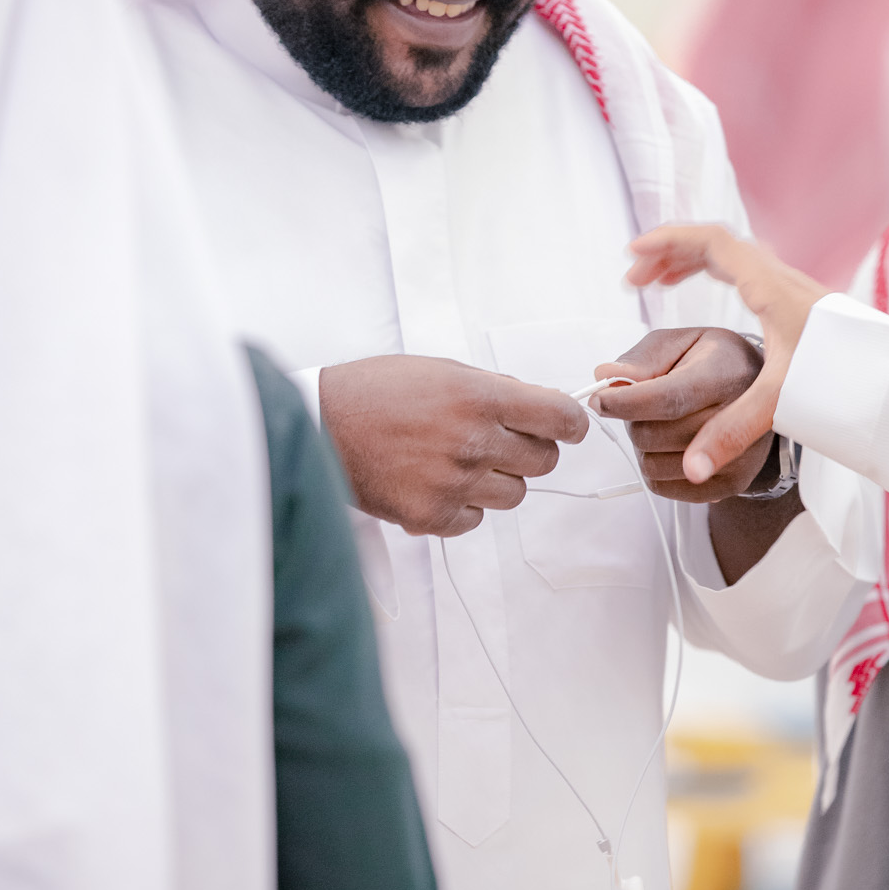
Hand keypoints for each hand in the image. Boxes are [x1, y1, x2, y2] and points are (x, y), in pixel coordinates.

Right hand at [319, 354, 587, 537]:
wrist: (317, 427)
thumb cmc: (375, 393)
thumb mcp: (440, 371)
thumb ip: (494, 389)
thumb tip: (540, 407)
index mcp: (479, 397)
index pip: (560, 419)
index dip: (571, 424)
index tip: (567, 427)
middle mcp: (472, 441)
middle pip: (544, 461)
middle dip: (528, 450)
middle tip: (497, 441)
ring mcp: (453, 483)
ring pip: (514, 494)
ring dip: (495, 480)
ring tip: (455, 461)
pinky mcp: (431, 516)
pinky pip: (476, 519)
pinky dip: (462, 505)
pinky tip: (433, 482)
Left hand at [591, 328, 773, 501]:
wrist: (762, 396)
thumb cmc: (714, 365)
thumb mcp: (682, 343)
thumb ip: (644, 357)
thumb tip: (610, 376)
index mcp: (726, 373)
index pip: (668, 398)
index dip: (626, 403)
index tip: (599, 401)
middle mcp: (742, 417)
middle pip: (655, 435)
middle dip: (634, 421)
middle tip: (645, 407)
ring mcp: (740, 456)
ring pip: (654, 465)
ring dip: (644, 447)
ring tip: (663, 425)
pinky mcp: (732, 483)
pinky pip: (664, 487)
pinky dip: (655, 468)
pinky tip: (672, 446)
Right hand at [623, 225, 828, 479]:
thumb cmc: (845, 377)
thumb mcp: (781, 401)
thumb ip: (732, 432)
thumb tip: (692, 469)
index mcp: (769, 288)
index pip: (711, 244)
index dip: (668, 243)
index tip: (634, 253)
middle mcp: (779, 279)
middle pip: (715, 244)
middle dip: (669, 253)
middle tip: (633, 277)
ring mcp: (789, 287)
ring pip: (731, 256)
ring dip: (689, 262)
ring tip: (655, 283)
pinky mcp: (797, 301)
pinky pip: (746, 272)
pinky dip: (714, 274)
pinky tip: (701, 296)